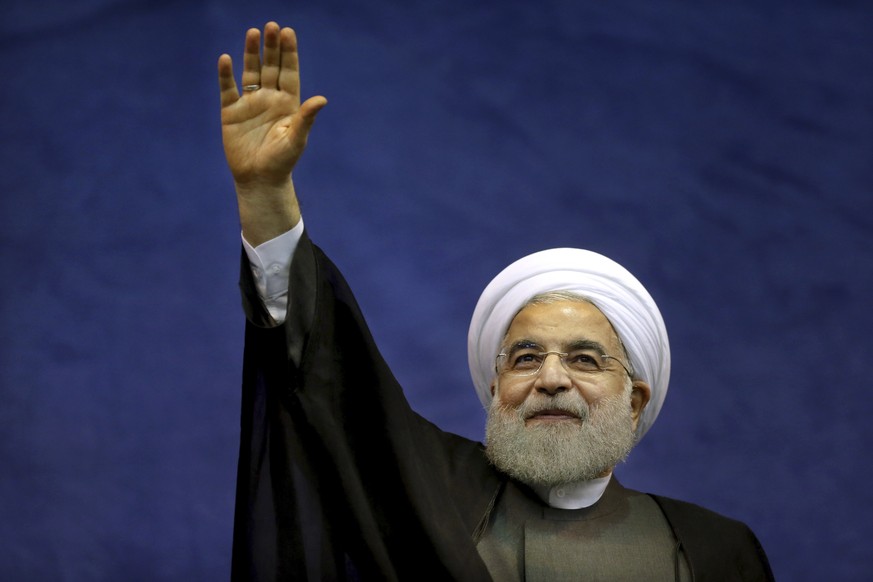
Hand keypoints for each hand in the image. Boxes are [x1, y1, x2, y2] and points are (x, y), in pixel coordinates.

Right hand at [218, 22, 326, 243]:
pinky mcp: (231, 112)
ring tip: (253, 33)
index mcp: (288, 103)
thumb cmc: (282, 162)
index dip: (289, 53)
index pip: (289, 72)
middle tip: (272, 26)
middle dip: (271, 47)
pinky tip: (226, 58)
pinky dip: (226, 75)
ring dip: (251, 53)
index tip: (288, 32)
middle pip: (270, 67)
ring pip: (250, 72)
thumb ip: (306, 118)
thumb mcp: (296, 139)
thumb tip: (322, 99)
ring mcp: (250, 103)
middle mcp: (269, 98)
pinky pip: (228, 89)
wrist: (260, 180)